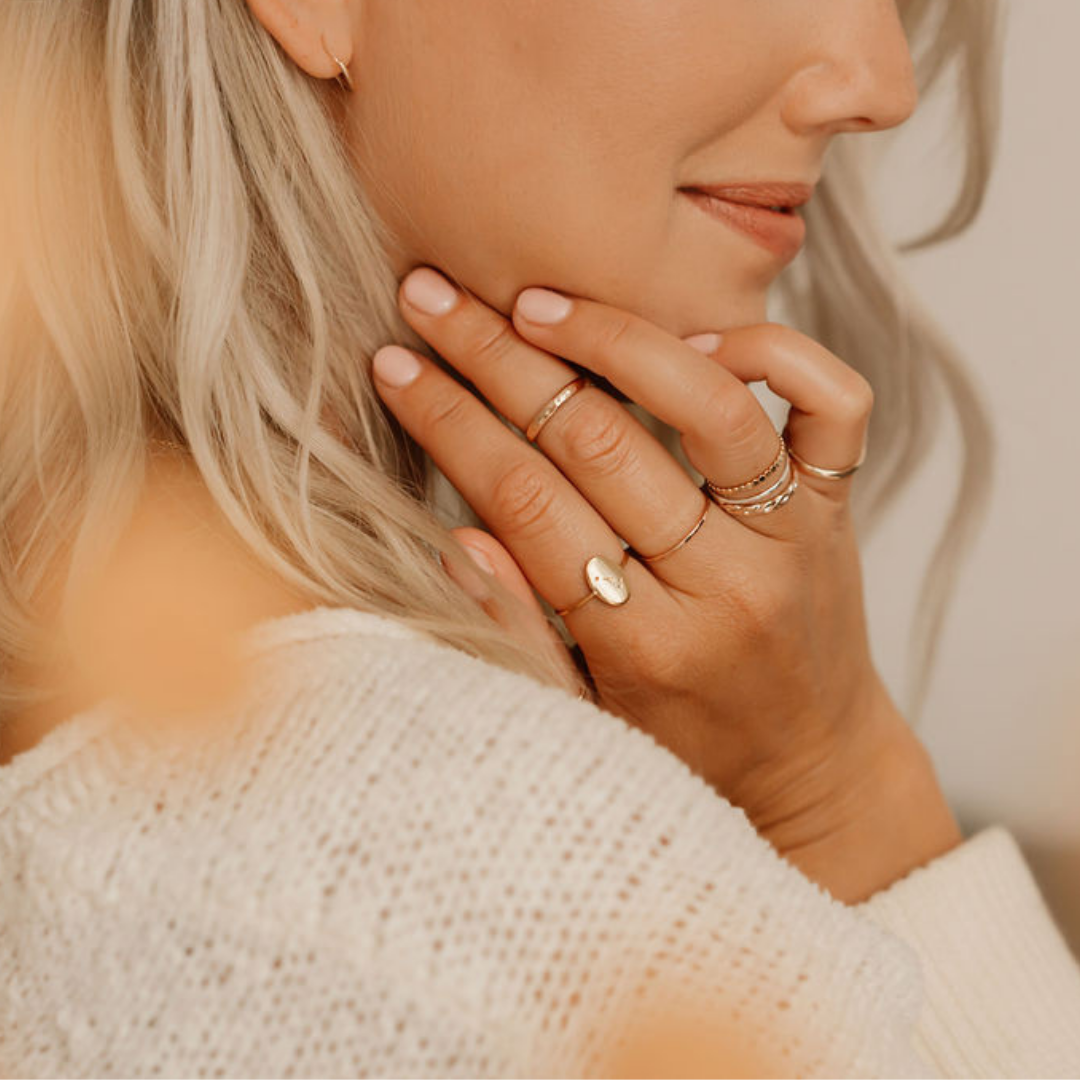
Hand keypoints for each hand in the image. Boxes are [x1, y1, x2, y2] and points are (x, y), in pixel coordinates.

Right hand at [371, 266, 939, 880]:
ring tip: (536, 304)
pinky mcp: (836, 508)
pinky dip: (772, 351)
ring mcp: (791, 538)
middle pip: (594, 439)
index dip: (449, 423)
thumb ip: (517, 629)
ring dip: (613, 339)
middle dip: (496, 357)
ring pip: (709, 403)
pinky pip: (834, 403)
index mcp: (646, 644)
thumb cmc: (689, 749)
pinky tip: (698, 343)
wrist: (816, 770)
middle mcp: (724, 583)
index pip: (525, 504)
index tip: (396, 366)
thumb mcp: (583, 714)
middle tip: (433, 298)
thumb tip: (457, 534)